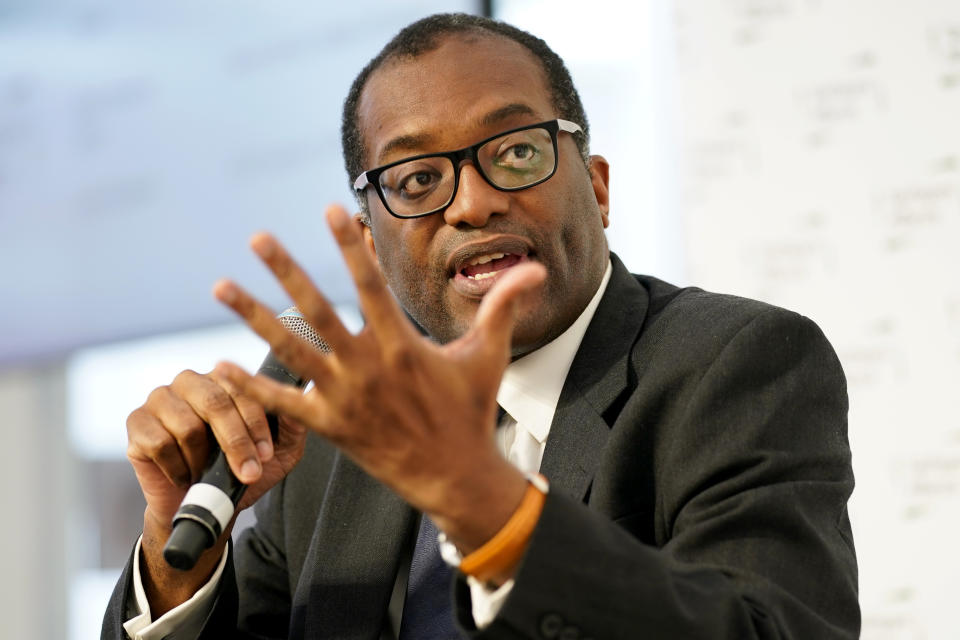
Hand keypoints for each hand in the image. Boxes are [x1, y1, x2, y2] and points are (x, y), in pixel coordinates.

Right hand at [126, 368, 306, 611]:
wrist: (203, 508)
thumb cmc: (241, 474)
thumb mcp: (279, 454)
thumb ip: (292, 426)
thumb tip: (301, 400)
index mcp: (225, 381)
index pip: (242, 389)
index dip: (255, 424)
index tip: (266, 454)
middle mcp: (192, 382)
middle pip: (215, 402)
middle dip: (235, 442)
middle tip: (248, 472)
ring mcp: (160, 399)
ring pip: (187, 424)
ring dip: (204, 459)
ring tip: (209, 473)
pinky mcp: (136, 423)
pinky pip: (158, 443)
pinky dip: (178, 467)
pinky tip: (185, 476)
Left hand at [214, 203, 545, 553]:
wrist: (454, 475)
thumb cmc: (472, 412)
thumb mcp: (490, 355)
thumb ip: (504, 307)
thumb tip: (535, 268)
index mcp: (403, 345)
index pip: (371, 284)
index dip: (349, 245)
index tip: (330, 209)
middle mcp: (368, 367)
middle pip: (318, 309)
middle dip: (286, 270)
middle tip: (258, 237)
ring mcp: (344, 397)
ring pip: (291, 349)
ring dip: (253, 316)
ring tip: (220, 286)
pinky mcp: (330, 426)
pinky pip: (283, 403)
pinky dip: (250, 385)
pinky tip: (217, 366)